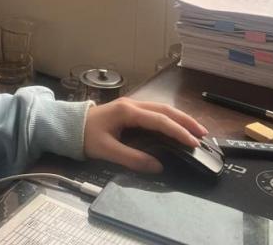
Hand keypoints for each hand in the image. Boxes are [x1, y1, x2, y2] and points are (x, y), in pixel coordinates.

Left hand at [83, 98, 207, 173]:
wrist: (69, 125)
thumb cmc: (85, 136)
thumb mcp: (107, 150)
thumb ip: (132, 158)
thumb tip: (158, 166)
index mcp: (127, 112)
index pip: (159, 120)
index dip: (178, 131)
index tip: (193, 142)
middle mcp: (132, 105)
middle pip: (165, 109)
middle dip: (185, 121)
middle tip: (203, 134)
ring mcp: (132, 105)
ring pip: (162, 109)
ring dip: (180, 118)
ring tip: (196, 130)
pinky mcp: (130, 110)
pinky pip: (155, 112)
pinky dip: (170, 119)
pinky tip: (177, 127)